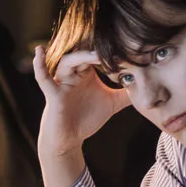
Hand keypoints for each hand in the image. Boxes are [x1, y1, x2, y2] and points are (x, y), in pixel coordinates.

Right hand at [32, 45, 130, 159]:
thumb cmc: (87, 118)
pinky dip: (38, 64)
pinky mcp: (52, 93)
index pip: (97, 56)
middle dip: (98, 52)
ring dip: (80, 57)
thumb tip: (146, 87)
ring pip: (67, 62)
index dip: (110, 52)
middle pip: (83, 55)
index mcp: (86, 72)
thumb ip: (126, 94)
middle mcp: (73, 73)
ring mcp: (61, 81)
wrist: (69, 138)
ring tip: (94, 56)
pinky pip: (43, 77)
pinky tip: (39, 51)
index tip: (128, 48)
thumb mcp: (111, 104)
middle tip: (115, 48)